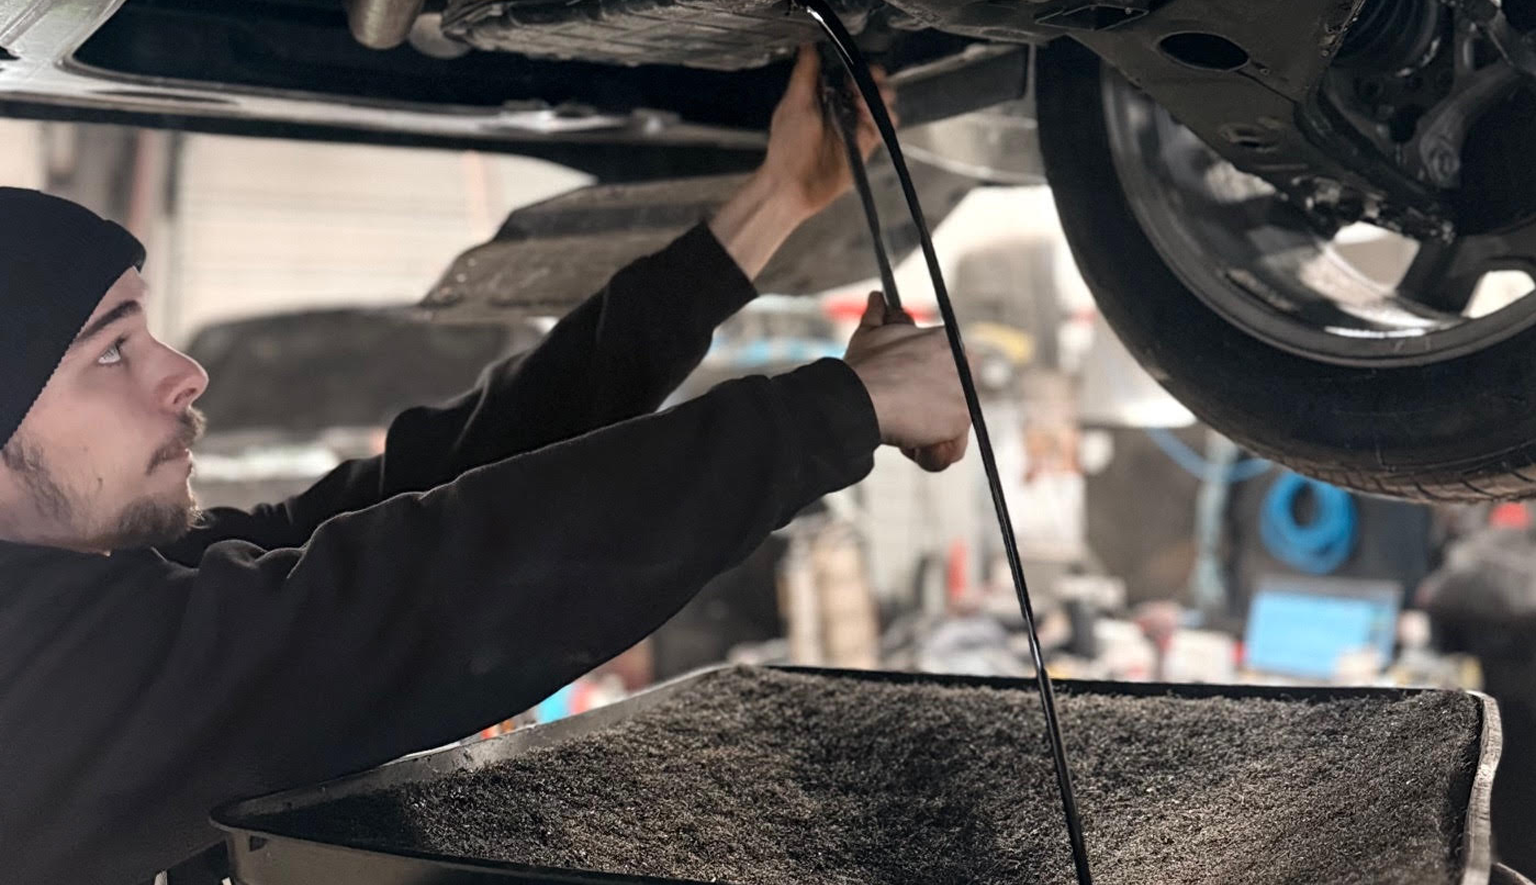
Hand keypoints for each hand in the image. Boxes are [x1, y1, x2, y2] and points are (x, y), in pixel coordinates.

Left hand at [761, 45, 897, 218]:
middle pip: (866, 86)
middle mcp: (838, 108)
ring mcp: (853, 126)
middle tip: (871, 81)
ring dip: (881, 98)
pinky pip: (883, 127)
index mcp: (820, 96)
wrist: (794, 185)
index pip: (845, 72)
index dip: (855, 66)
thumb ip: (805, 74)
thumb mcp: (795, 103)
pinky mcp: (864, 144)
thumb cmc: (788, 147)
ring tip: (871, 102)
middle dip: (872, 80)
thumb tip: (808, 46)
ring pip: (878, 104)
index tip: (860, 65)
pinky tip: (877, 117)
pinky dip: (886, 119)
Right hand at [844, 292, 969, 471]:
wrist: (859, 396)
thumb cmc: (863, 368)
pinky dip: (928, 454)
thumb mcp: (871, 336)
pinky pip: (950, 450)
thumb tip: (877, 298)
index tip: (901, 394)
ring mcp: (964, 394)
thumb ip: (878, 316)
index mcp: (947, 340)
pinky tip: (908, 444)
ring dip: (924, 434)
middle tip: (899, 413)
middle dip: (927, 412)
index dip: (921, 388)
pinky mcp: (960, 422)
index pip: (947, 373)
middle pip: (953, 401)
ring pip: (950, 427)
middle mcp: (964, 363)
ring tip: (900, 427)